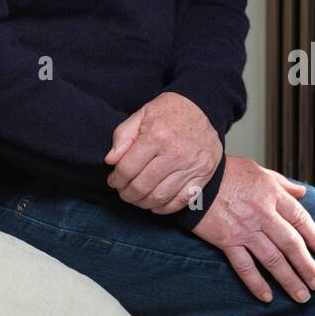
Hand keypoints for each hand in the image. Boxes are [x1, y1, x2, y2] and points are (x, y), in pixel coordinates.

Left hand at [103, 91, 221, 213]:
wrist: (203, 107)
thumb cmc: (169, 111)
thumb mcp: (141, 114)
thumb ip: (123, 136)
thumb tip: (111, 161)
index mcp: (156, 136)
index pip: (127, 169)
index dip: (116, 179)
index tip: (113, 181)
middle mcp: (174, 153)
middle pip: (142, 186)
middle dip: (127, 194)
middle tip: (123, 192)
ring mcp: (191, 165)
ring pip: (160, 197)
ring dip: (143, 202)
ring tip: (137, 198)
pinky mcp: (203, 174)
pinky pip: (182, 200)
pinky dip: (166, 208)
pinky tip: (155, 204)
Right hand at [189, 156, 314, 303]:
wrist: (195, 176)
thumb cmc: (226, 171)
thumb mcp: (258, 170)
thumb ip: (282, 183)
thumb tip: (302, 192)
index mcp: (272, 194)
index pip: (301, 219)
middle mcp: (262, 213)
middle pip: (291, 244)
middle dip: (307, 266)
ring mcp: (245, 229)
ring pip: (272, 259)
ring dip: (289, 279)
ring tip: (302, 296)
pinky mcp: (227, 240)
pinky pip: (244, 266)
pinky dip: (256, 283)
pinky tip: (267, 296)